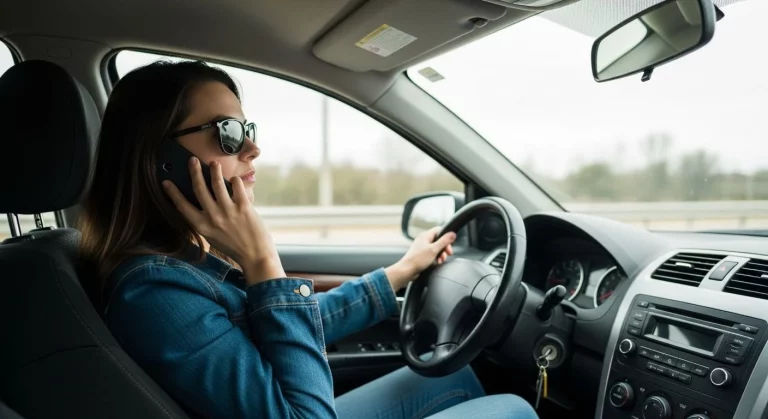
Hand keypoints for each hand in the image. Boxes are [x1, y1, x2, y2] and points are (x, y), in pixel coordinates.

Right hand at [162, 157, 284, 284]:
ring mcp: (228, 211)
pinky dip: (235, 181)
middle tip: (192, 160)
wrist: (256, 257)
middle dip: (194, 172)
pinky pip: (237, 187)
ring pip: (217, 183)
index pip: (182, 206)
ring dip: (214, 170)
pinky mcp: (244, 207)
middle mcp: (213, 217)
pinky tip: (234, 180)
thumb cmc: (234, 247)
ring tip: (214, 163)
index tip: (166, 182)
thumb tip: (203, 199)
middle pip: (199, 188)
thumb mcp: (213, 236)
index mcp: (202, 226)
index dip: (173, 193)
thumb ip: (206, 220)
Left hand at [385, 227, 456, 291]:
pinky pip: (433, 255)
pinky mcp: (423, 256)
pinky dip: (436, 259)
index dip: (446, 236)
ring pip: (437, 249)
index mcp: (426, 236)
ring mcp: (423, 248)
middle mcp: (424, 240)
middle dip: (445, 248)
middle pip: (439, 240)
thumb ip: (444, 241)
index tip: (450, 243)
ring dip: (441, 255)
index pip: (439, 230)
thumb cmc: (418, 259)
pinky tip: (436, 263)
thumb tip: (452, 234)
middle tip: (448, 254)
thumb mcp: (434, 249)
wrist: (407, 270)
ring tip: (441, 260)